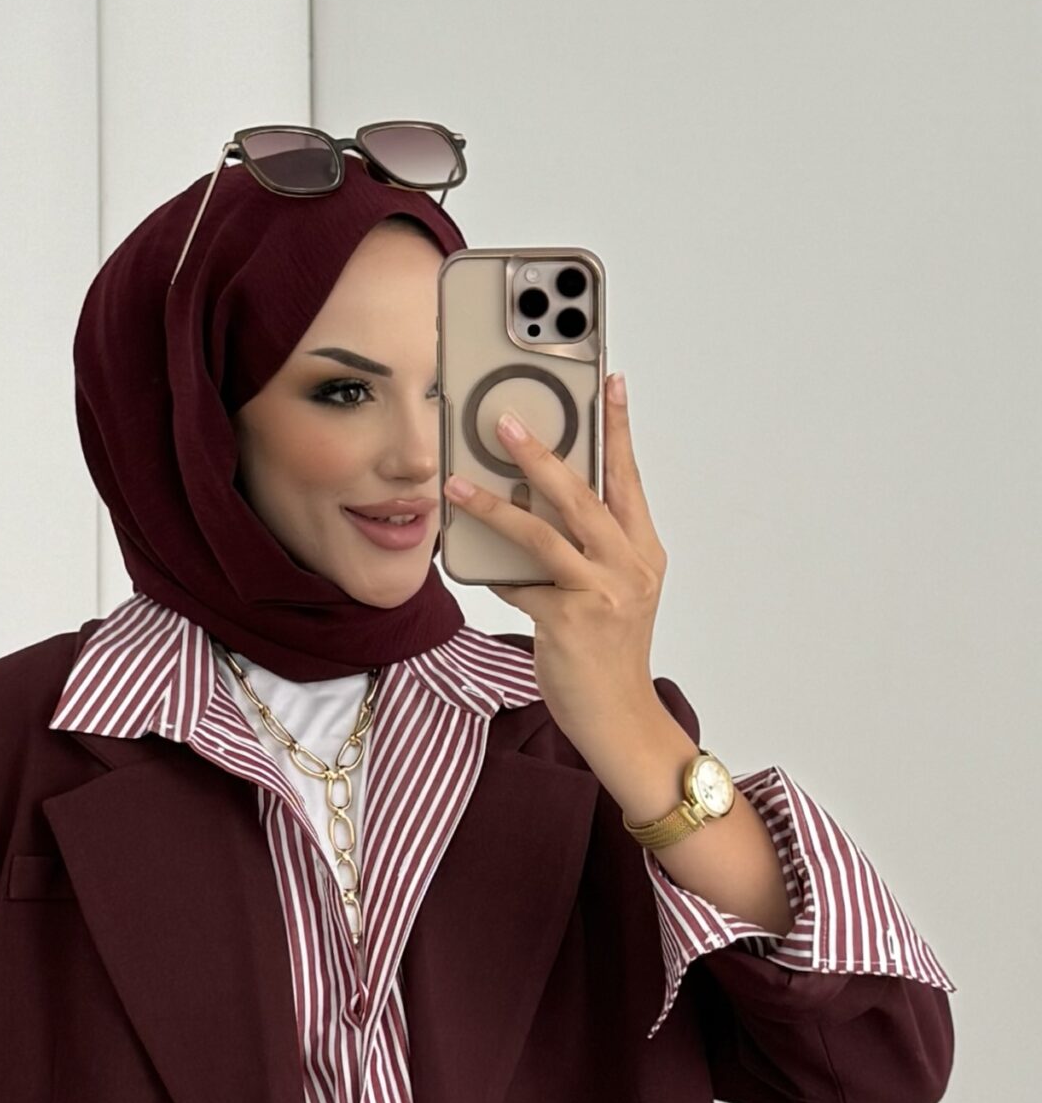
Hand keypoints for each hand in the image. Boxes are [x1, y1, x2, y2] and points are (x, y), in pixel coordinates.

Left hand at [443, 374, 667, 764]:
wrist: (619, 718)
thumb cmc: (609, 654)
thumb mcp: (612, 592)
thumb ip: (586, 550)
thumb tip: (532, 505)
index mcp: (644, 552)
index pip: (628, 478)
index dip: (618, 430)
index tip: (612, 384)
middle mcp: (629, 567)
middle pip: (582, 495)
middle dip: (540, 454)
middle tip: (504, 421)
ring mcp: (601, 595)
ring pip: (542, 534)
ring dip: (495, 506)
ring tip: (459, 484)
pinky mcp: (568, 622)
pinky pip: (519, 584)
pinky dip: (491, 570)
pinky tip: (465, 557)